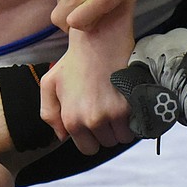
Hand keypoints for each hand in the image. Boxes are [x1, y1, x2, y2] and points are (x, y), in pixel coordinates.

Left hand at [39, 22, 135, 154]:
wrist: (98, 38)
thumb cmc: (74, 60)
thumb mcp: (50, 84)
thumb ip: (49, 114)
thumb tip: (62, 136)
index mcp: (71, 119)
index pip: (87, 148)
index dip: (92, 137)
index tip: (95, 123)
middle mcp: (91, 120)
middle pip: (107, 143)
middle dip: (107, 131)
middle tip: (106, 108)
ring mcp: (112, 113)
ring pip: (123, 137)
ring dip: (122, 126)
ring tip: (117, 103)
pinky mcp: (129, 105)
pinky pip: (136, 126)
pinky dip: (135, 118)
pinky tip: (127, 102)